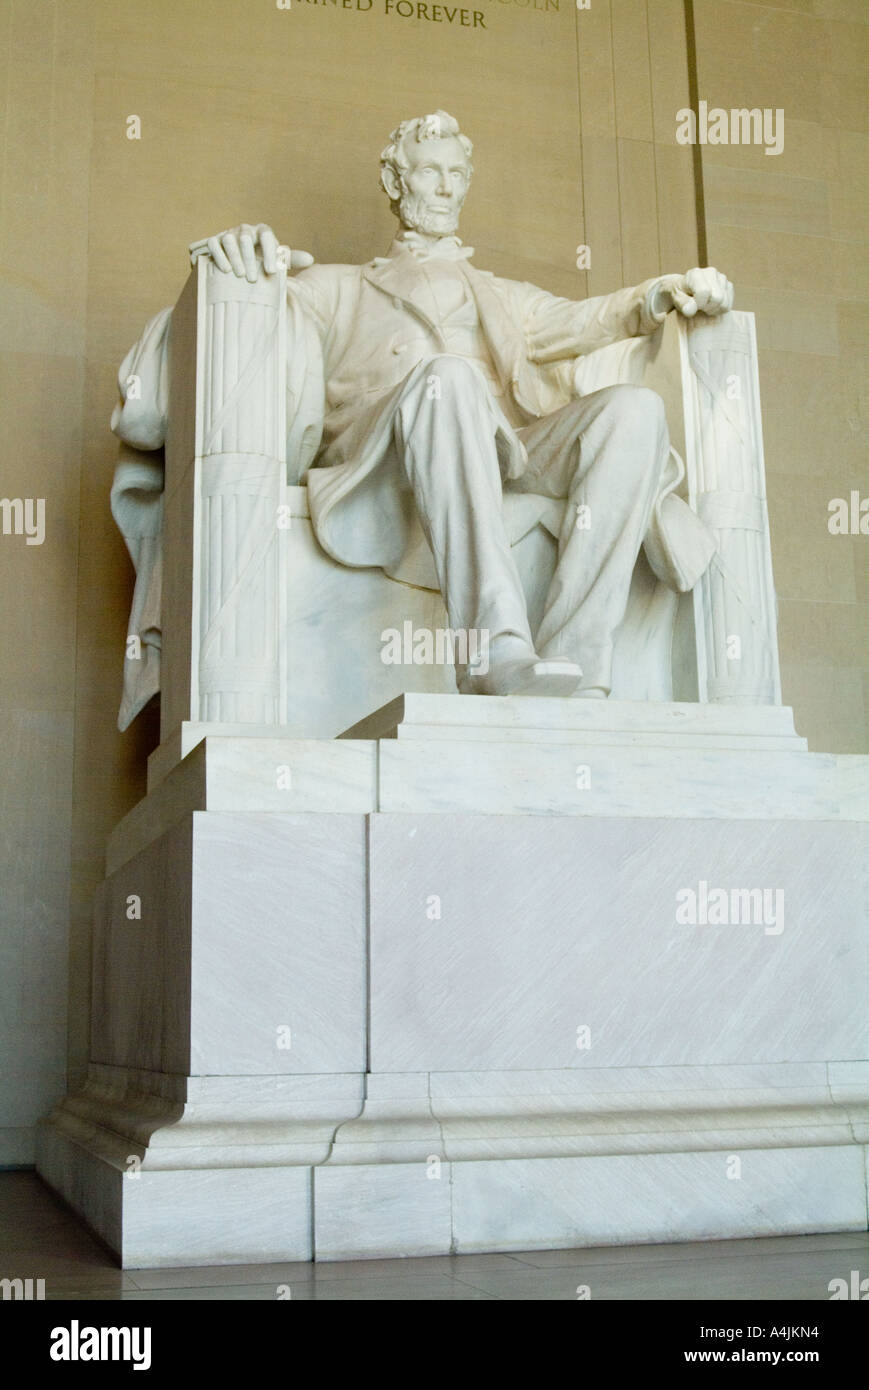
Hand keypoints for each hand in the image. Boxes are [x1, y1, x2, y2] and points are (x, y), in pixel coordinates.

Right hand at [189, 224, 313, 280]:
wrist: (239, 263)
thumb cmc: (261, 261)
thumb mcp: (276, 260)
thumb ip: (290, 259)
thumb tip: (311, 260)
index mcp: (262, 232)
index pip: (267, 236)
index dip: (270, 253)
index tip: (272, 272)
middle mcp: (245, 230)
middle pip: (246, 238)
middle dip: (249, 259)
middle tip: (252, 279)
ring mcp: (229, 233)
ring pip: (229, 239)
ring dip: (234, 257)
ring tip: (239, 275)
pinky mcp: (215, 241)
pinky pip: (214, 244)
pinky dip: (219, 256)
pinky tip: (225, 270)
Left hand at [664, 267, 733, 317]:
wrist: (686, 288)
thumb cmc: (680, 294)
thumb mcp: (676, 299)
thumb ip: (682, 304)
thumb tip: (691, 309)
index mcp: (696, 274)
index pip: (704, 292)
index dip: (699, 304)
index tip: (692, 306)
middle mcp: (711, 272)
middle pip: (717, 298)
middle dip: (707, 308)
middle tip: (699, 307)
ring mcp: (721, 277)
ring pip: (724, 302)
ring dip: (713, 309)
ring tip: (704, 306)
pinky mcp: (728, 285)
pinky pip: (728, 304)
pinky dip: (720, 309)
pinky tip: (711, 305)